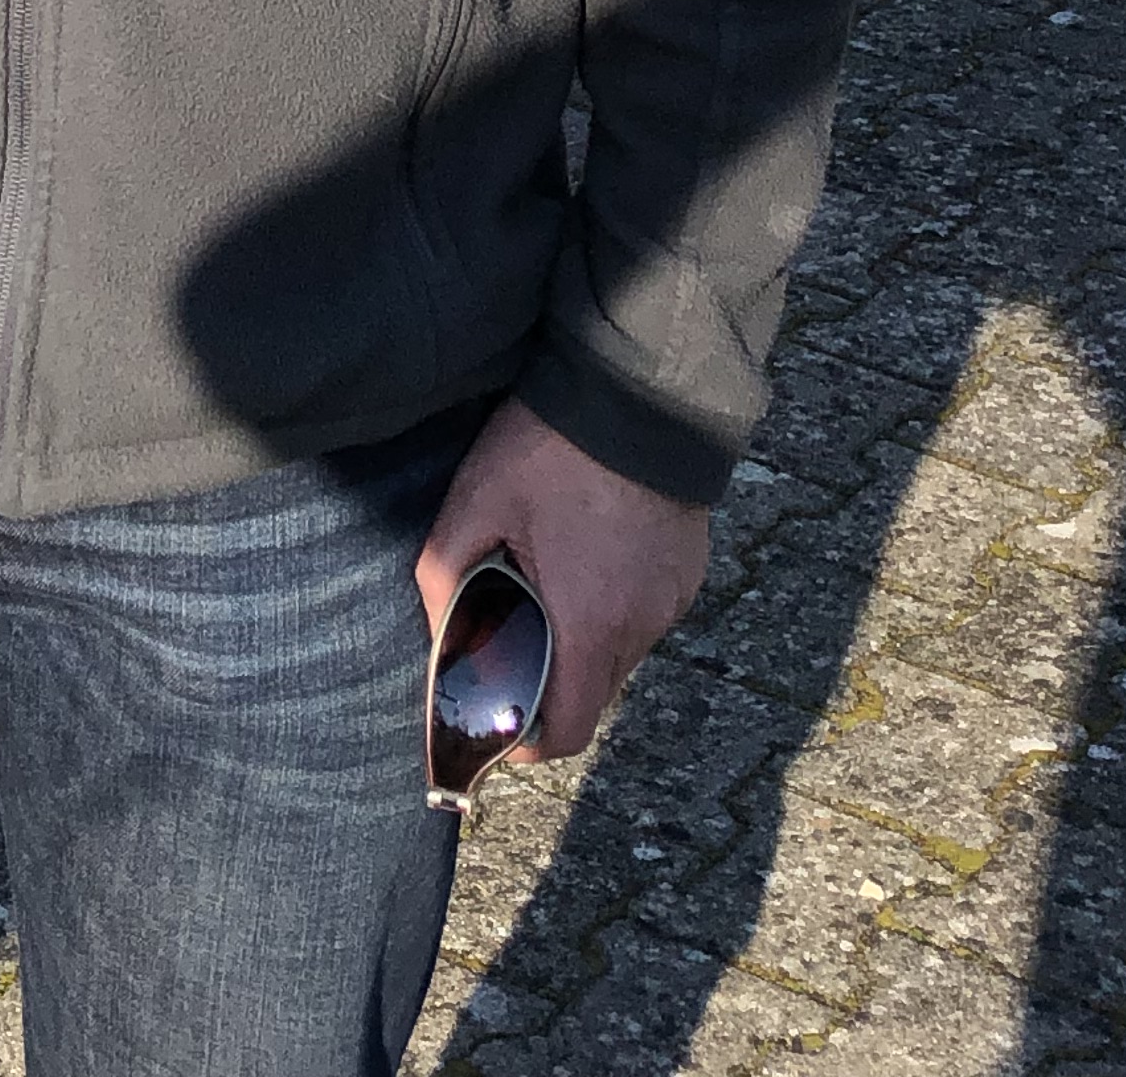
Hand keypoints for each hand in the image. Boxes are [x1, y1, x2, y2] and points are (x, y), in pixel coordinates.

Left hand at [415, 395, 712, 764]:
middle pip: (592, 695)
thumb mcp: (476, 503)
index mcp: (589, 623)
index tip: (497, 716)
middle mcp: (642, 625)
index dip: (526, 737)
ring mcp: (672, 599)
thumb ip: (444, 579)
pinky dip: (615, 606)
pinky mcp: (689, 572)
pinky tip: (588, 556)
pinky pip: (646, 614)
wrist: (637, 387)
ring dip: (584, 640)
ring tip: (549, 585)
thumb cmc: (551, 447)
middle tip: (512, 638)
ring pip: (621, 654)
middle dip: (550, 683)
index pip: (566, 731)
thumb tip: (436, 634)